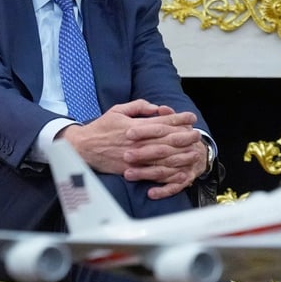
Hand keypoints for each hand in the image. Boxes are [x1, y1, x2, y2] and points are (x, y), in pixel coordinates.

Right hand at [57, 99, 205, 198]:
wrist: (82, 148)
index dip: (179, 119)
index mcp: (135, 126)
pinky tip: (180, 172)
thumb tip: (157, 108)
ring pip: (163, 157)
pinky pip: (153, 173)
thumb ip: (138, 107)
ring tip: (194, 152)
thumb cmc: (101, 127)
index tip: (192, 117)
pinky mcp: (132, 170)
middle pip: (166, 140)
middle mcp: (138, 142)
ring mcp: (135, 158)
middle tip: (197, 135)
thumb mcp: (117, 110)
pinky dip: (168, 174)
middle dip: (185, 136)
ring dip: (181, 155)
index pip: (162, 122)